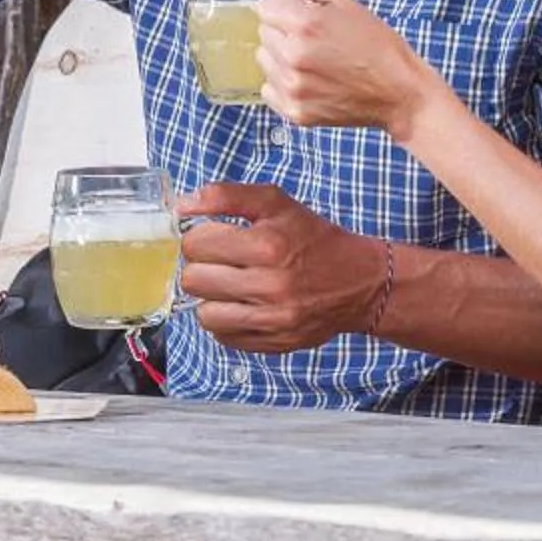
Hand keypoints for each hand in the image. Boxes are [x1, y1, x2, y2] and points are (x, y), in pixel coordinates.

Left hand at [175, 182, 384, 352]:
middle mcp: (270, 285)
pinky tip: (243, 305)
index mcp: (268, 244)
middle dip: (201, 267)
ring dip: (211, 298)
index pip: (196, 244)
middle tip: (220, 262)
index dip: (200, 238)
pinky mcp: (275, 343)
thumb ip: (226, 196)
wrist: (360, 281)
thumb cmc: (314, 239)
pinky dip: (227, 321)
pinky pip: (224, 337)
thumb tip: (182, 206)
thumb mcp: (276, 203)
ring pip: (204, 314)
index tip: (214, 238)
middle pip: (194, 280)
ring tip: (229, 286)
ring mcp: (273, 319)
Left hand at [255, 0, 441, 135]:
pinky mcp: (294, 112)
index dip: (285, 6)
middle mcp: (293, 56)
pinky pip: (268, 88)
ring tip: (313, 60)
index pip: (265, 6)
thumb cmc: (376, 45)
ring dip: (281, 56)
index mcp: (305, 24)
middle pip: (263, 32)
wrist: (399, 93)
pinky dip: (283, 83)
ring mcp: (292, 87)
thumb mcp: (346, 1)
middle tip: (315, 39)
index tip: (302, 14)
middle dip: (284, 30)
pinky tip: (310, 80)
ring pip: (264, 60)